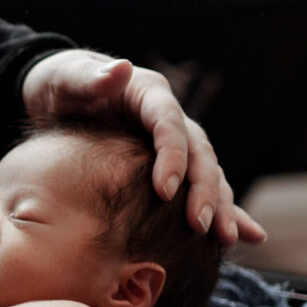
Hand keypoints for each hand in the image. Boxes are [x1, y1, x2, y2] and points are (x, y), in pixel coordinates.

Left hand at [21, 49, 266, 247]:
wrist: (60, 97)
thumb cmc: (61, 84)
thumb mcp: (67, 78)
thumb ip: (90, 78)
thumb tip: (122, 68)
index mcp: (149, 94)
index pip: (169, 123)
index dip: (172, 156)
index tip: (165, 191)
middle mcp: (170, 117)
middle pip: (198, 152)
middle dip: (203, 189)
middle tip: (199, 224)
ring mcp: (175, 142)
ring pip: (208, 173)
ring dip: (220, 205)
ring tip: (226, 239)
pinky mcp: (173, 164)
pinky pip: (201, 188)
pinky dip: (225, 210)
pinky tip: (246, 236)